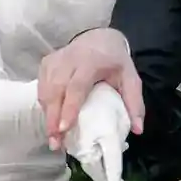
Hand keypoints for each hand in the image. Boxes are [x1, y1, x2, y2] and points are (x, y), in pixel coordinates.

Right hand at [39, 30, 143, 149]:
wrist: (100, 37)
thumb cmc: (115, 61)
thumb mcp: (130, 78)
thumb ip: (134, 103)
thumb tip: (138, 130)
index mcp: (91, 61)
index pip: (76, 86)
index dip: (69, 108)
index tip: (64, 128)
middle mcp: (69, 59)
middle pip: (56, 90)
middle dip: (53, 117)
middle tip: (54, 142)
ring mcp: (55, 60)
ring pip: (46, 90)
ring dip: (47, 115)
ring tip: (52, 137)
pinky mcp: (47, 63)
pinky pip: (41, 87)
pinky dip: (44, 105)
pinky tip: (51, 119)